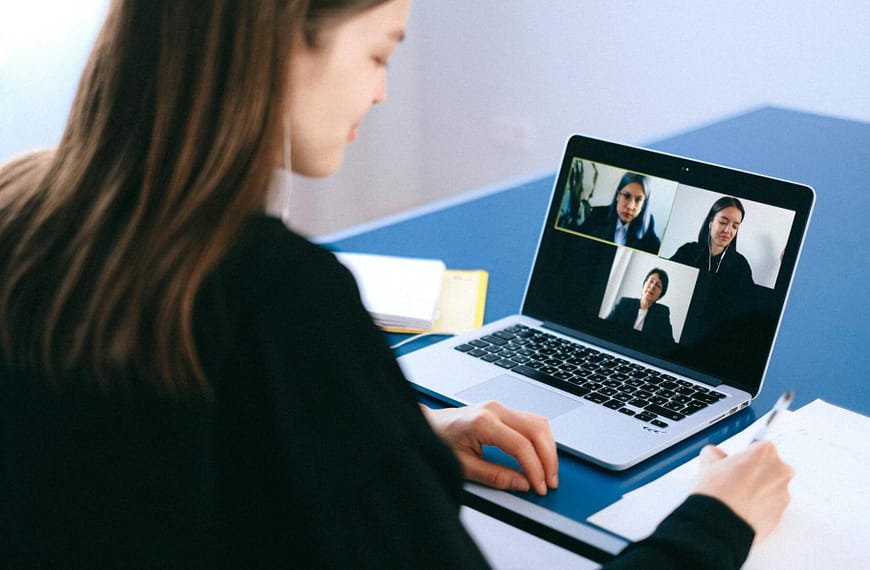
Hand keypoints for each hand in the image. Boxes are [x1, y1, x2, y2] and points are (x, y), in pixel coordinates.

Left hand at [421, 401, 558, 495]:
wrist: (428, 425)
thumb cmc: (440, 441)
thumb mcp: (464, 466)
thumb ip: (495, 476)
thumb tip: (522, 484)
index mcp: (483, 422)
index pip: (521, 445)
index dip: (535, 468)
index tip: (539, 486)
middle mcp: (495, 410)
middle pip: (537, 431)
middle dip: (548, 459)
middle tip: (550, 482)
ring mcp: (500, 407)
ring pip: (538, 423)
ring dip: (548, 448)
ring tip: (548, 472)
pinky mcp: (502, 410)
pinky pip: (531, 421)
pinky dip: (541, 440)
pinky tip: (541, 456)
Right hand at [692, 442, 793, 541]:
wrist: (721, 522)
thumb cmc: (719, 491)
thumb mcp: (709, 461)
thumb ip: (715, 453)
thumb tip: (715, 456)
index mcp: (766, 451)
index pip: (759, 448)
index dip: (745, 458)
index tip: (737, 464)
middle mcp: (781, 471)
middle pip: (771, 468)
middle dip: (756, 473)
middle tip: (736, 480)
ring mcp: (783, 494)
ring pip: (772, 489)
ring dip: (759, 492)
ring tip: (737, 498)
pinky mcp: (781, 514)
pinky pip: (771, 508)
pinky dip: (760, 508)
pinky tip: (742, 509)